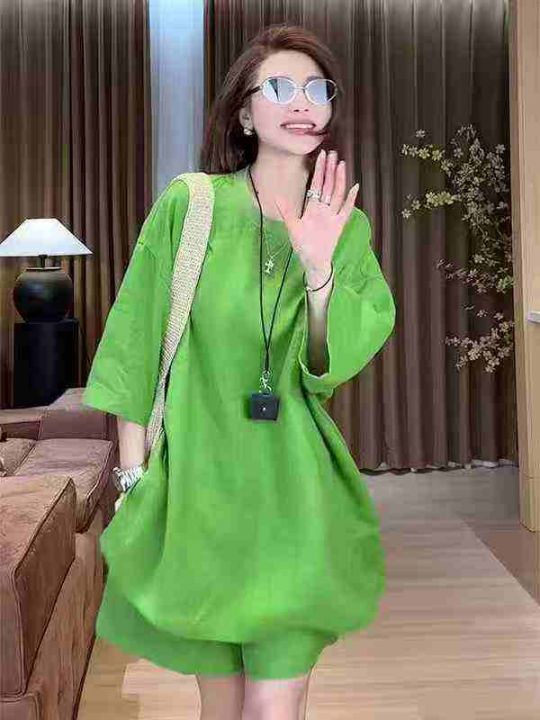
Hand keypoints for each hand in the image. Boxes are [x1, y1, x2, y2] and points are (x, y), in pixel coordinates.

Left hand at [273, 149, 358, 274]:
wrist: (312, 261)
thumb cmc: (303, 245)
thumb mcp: (292, 227)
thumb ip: (287, 211)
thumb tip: (276, 197)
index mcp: (313, 208)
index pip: (317, 185)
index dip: (319, 171)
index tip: (321, 156)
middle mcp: (324, 209)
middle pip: (329, 185)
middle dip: (330, 170)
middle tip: (332, 153)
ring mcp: (332, 216)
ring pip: (338, 194)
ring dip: (340, 180)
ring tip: (341, 165)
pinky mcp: (339, 225)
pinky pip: (346, 210)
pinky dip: (351, 199)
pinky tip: (354, 188)